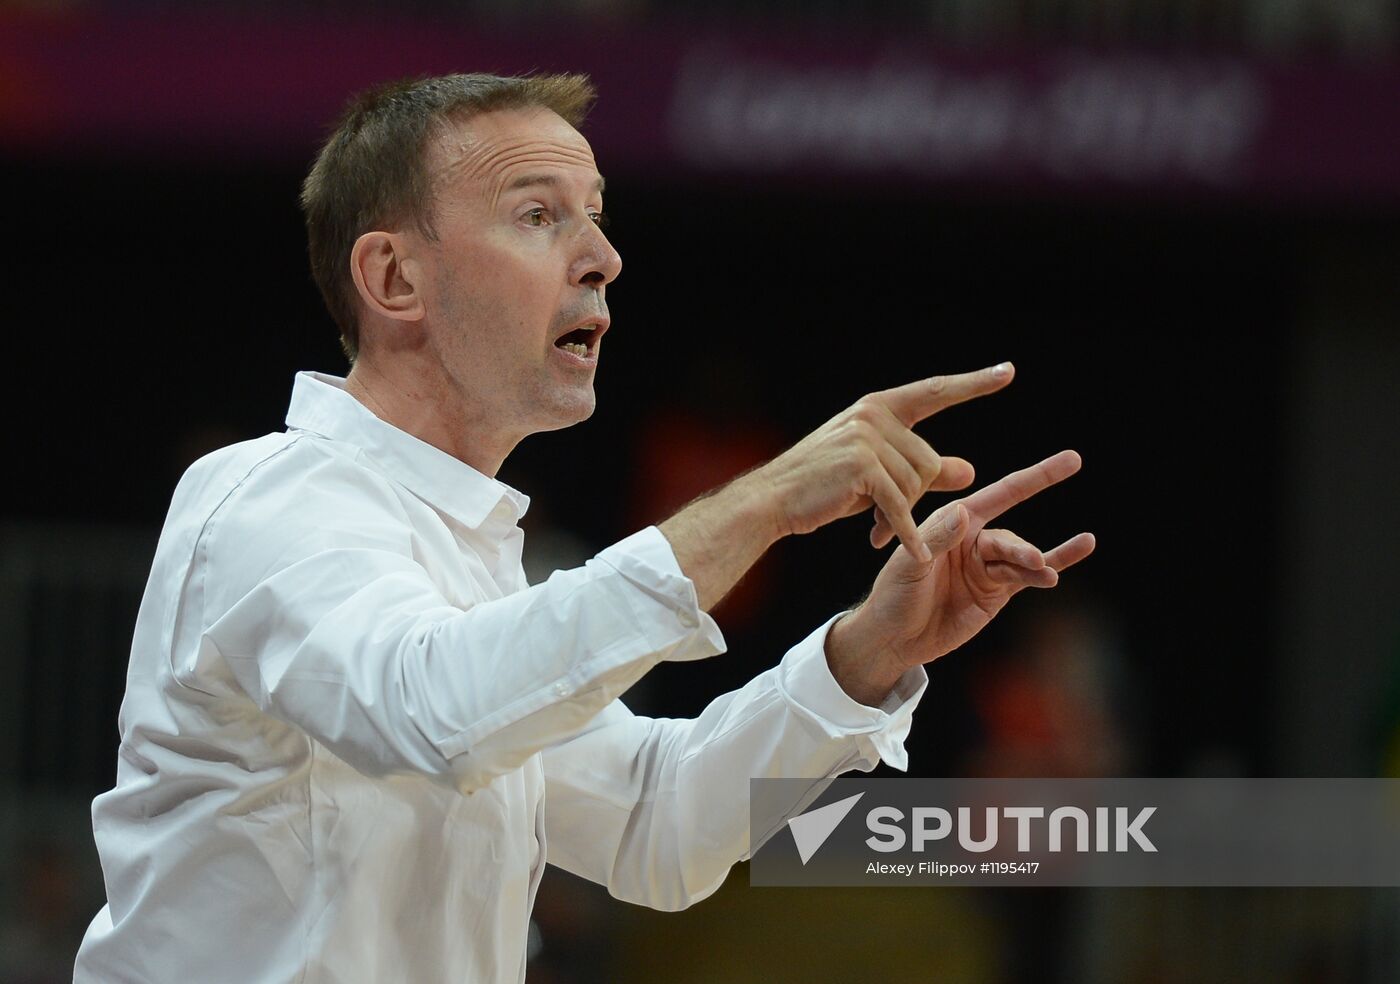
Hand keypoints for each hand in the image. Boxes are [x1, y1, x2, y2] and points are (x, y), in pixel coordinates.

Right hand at [742, 364, 1013, 561]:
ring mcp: (867, 438)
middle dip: (914, 497)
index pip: (934, 392)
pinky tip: (918, 554)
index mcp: (878, 407)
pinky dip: (908, 534)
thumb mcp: (878, 474)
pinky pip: (899, 506)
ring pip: (917, 486)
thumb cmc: (825, 486)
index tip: (1006, 372)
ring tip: (874, 525)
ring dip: (900, 514)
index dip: (973, 384)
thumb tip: (970, 470)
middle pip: (927, 463)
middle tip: (883, 517)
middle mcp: (874, 415)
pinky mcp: (862, 467)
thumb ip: (924, 470)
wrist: (773, 500)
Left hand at [827, 450, 1095, 704]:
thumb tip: (963, 511)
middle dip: (1021, 550)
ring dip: (1033, 567)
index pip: (1001, 495)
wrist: (894, 638)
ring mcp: (988, 566)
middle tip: (1031, 561)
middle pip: (1008, 539)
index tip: (1072, 460)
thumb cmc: (893, 595)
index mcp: (952, 522)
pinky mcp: (997, 591)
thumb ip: (936, 539)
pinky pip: (1029, 576)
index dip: (1037, 478)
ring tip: (1045, 577)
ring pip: (1020, 561)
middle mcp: (973, 539)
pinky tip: (1080, 550)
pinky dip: (1055, 565)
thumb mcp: (909, 565)